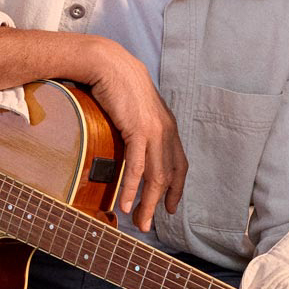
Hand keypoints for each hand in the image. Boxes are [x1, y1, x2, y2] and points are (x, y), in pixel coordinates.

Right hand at [87, 40, 187, 233]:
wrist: (108, 63)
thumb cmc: (117, 84)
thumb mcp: (135, 110)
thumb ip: (139, 127)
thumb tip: (131, 143)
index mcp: (167, 127)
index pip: (179, 164)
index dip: (176, 188)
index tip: (170, 206)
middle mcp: (166, 131)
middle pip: (169, 176)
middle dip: (160, 204)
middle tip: (150, 224)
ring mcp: (154, 131)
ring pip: (156, 177)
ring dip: (147, 204)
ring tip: (140, 223)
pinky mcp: (138, 130)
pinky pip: (137, 167)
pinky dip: (132, 188)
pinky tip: (126, 203)